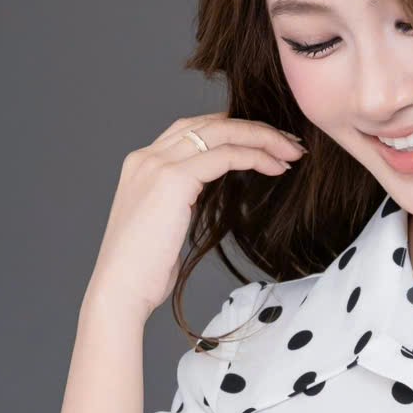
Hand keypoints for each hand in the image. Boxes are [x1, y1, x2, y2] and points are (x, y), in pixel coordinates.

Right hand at [84, 112, 304, 331]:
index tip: (265, 143)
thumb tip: (207, 197)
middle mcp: (147, 156)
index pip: (193, 129)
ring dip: (261, 137)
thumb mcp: (164, 226)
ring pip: (220, 132)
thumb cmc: (143, 272)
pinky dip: (254, 156)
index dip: (232, 130)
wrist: (120, 290)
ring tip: (291, 150)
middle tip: (288, 140)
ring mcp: (157, 164)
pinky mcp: (172, 180)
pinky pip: (224, 156)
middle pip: (209, 122)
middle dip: (253, 127)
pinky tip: (275, 166)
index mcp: (142, 164)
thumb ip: (182, 201)